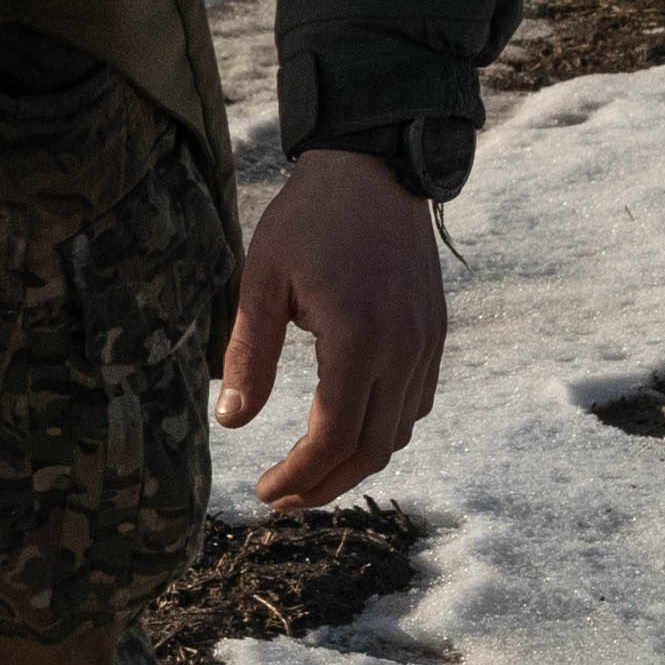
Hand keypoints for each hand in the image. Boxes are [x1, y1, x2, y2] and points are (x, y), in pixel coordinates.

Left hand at [215, 145, 447, 510]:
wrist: (375, 167)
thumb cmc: (311, 218)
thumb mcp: (263, 279)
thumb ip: (249, 354)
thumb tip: (231, 422)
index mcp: (358, 338)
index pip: (332, 437)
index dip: (298, 477)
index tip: (264, 491)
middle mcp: (402, 349)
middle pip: (371, 451)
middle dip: (325, 486)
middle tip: (282, 498)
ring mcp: (425, 343)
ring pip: (399, 433)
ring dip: (355, 463)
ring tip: (311, 472)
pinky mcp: (433, 334)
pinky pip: (417, 403)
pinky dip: (384, 430)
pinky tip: (350, 429)